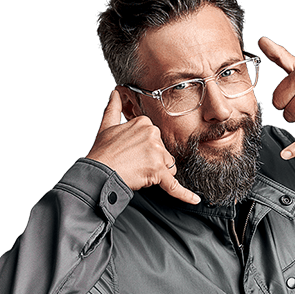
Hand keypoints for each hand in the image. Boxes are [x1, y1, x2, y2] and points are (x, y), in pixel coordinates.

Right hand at [86, 89, 199, 203]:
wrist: (99, 171)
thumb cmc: (102, 151)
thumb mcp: (107, 125)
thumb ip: (114, 107)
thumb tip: (116, 92)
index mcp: (144, 123)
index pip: (157, 141)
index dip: (146, 151)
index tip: (132, 154)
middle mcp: (153, 134)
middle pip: (165, 154)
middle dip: (153, 163)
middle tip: (133, 164)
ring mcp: (157, 153)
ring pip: (168, 168)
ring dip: (156, 174)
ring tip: (137, 172)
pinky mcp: (158, 171)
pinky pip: (174, 186)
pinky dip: (185, 195)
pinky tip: (195, 200)